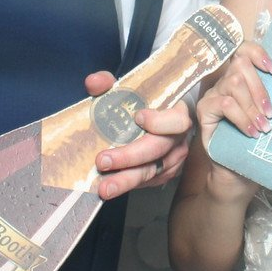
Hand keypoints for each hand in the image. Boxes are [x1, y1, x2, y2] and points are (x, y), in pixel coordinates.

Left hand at [84, 71, 193, 199]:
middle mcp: (178, 139)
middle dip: (129, 157)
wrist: (158, 119)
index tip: (138, 117)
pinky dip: (130, 185)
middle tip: (103, 161)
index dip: (159, 122)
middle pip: (158, 150)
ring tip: (104, 187)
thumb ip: (109, 84)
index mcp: (176, 113)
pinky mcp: (165, 174)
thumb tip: (92, 83)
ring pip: (151, 171)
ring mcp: (174, 159)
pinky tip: (111, 186)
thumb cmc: (144, 102)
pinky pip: (148, 182)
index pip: (176, 121)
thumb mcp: (127, 88)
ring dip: (126, 180)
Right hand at [195, 41, 271, 147]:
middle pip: (240, 65)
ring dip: (252, 106)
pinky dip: (242, 118)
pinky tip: (252, 132)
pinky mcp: (204, 109)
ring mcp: (212, 94)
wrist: (235, 167)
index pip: (243, 50)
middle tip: (270, 114)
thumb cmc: (252, 140)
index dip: (257, 53)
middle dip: (259, 89)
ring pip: (234, 83)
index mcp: (239, 78)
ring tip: (263, 127)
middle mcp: (223, 82)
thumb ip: (268, 98)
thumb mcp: (264, 115)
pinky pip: (225, 104)